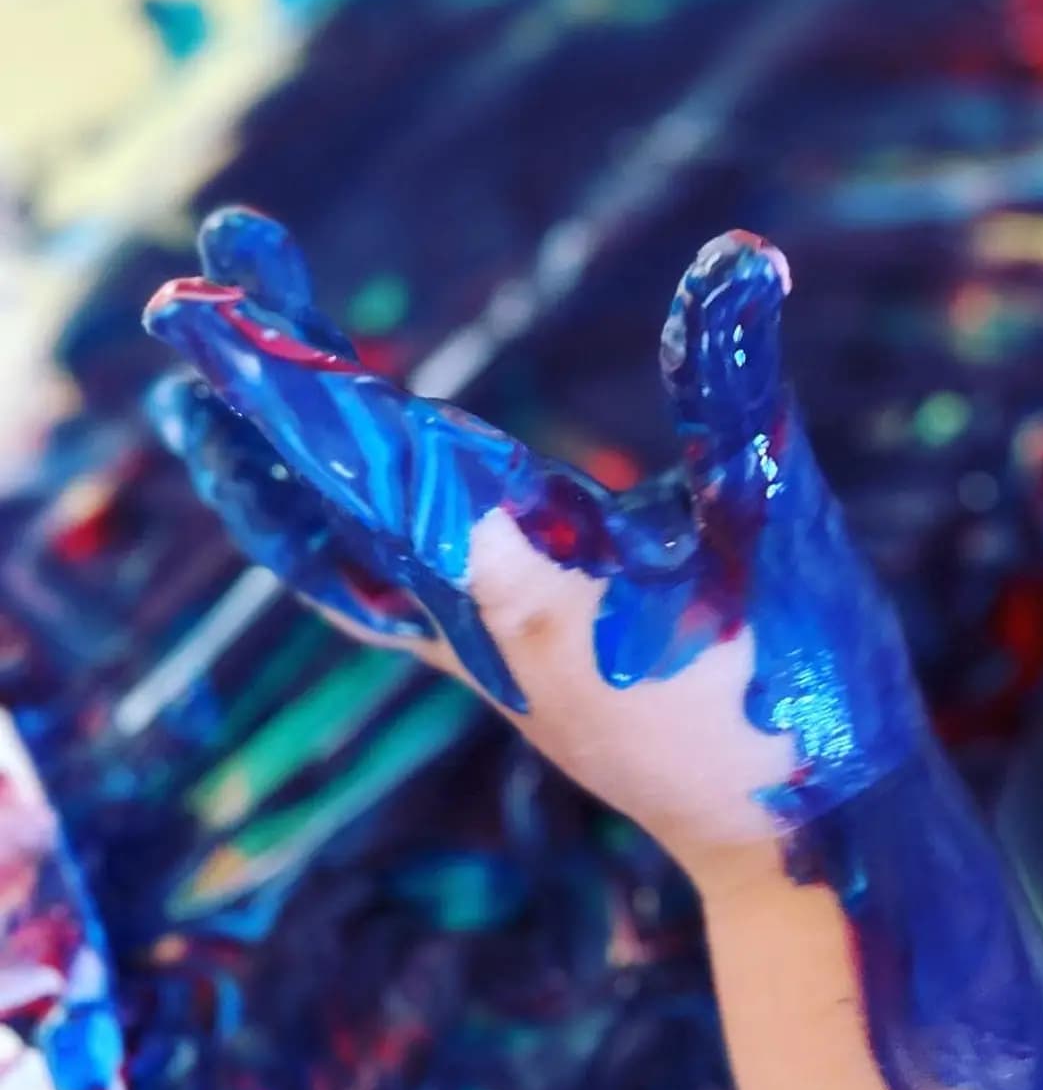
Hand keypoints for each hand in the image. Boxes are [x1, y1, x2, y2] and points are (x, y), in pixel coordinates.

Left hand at [144, 208, 926, 871]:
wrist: (790, 839)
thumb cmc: (797, 683)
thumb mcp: (780, 521)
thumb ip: (740, 390)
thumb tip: (747, 250)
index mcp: (527, 575)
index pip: (373, 460)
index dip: (284, 378)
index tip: (199, 301)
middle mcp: (469, 616)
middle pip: (327, 483)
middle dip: (262, 372)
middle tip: (213, 264)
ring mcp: (467, 651)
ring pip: (325, 547)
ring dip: (262, 456)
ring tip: (198, 387)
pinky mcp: (486, 668)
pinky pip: (360, 591)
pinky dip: (308, 530)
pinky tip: (300, 500)